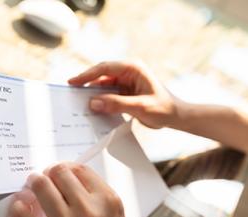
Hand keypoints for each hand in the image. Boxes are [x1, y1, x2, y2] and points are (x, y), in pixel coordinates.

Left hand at [10, 162, 130, 216]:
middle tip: (41, 179)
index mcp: (108, 202)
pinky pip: (22, 214)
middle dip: (47, 173)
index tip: (57, 172)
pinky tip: (22, 210)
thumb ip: (95, 197)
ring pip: (39, 185)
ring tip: (29, 190)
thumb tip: (63, 180)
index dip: (64, 167)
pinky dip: (19, 208)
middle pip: (58, 172)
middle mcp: (89, 210)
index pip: (79, 169)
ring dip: (32, 185)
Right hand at [68, 61, 182, 128]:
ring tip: (79, 102)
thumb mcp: (140, 106)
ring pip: (103, 85)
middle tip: (71, 92)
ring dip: (93, 94)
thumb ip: (116, 104)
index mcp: (133, 68)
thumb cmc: (163, 108)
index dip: (87, 75)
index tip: (73, 82)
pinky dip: (100, 100)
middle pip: (101, 75)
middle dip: (87, 83)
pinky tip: (93, 108)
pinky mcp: (125, 92)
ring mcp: (126, 82)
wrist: (176, 117)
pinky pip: (108, 94)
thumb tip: (92, 103)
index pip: (105, 68)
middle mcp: (128, 72)